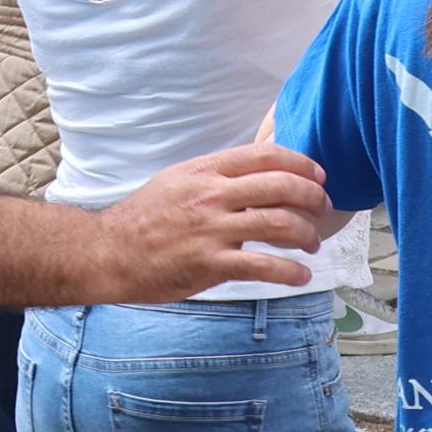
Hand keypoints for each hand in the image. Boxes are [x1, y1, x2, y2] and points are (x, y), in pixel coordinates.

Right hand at [92, 139, 332, 297]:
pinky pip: (262, 266)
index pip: (266, 155)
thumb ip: (216, 176)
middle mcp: (212, 195)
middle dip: (313, 197)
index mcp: (206, 170)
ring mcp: (212, 229)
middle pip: (281, 186)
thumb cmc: (143, 218)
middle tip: (324, 208)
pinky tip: (300, 276)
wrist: (108, 252)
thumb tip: (256, 174)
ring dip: (307, 235)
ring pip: (279, 224)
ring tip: (313, 244)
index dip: (301, 163)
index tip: (319, 175)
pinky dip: (290, 272)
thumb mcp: (178, 180)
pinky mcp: (210, 264)